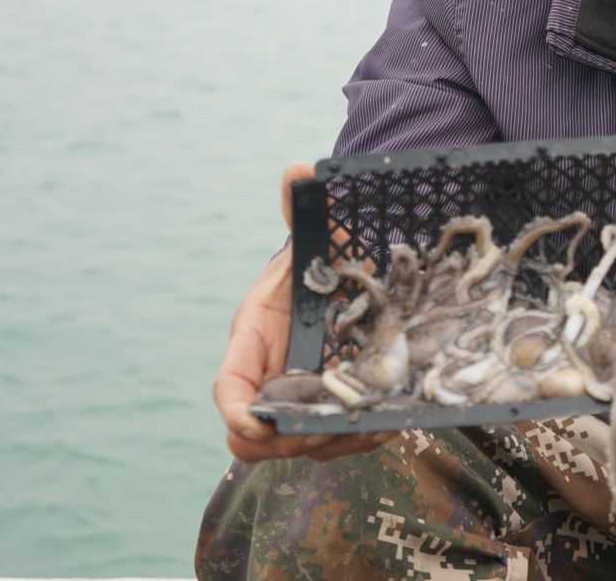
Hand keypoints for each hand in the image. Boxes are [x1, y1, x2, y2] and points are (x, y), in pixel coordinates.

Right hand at [211, 162, 396, 463]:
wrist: (337, 273)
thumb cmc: (316, 260)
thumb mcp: (311, 235)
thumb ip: (303, 209)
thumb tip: (299, 170)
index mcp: (253, 338)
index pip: (229, 386)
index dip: (236, 410)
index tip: (256, 423)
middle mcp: (267, 374)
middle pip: (255, 435)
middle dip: (289, 438)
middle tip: (330, 427)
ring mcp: (296, 396)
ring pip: (295, 445)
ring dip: (329, 443)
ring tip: (369, 425)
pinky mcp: (326, 407)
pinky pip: (330, 441)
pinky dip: (354, 438)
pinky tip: (386, 422)